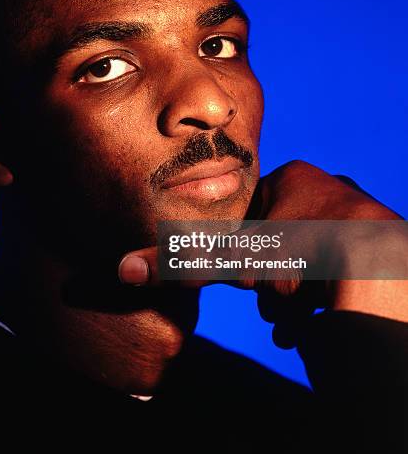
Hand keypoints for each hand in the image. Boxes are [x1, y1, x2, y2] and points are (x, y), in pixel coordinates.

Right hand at [118, 160, 407, 346]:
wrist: (376, 270)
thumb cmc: (299, 253)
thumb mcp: (231, 260)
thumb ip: (177, 265)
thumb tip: (123, 269)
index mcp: (293, 178)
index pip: (251, 216)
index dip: (241, 251)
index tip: (245, 274)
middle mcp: (329, 190)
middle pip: (279, 239)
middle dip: (267, 276)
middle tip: (267, 295)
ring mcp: (358, 217)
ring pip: (308, 258)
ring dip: (292, 292)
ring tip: (288, 315)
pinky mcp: (379, 247)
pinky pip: (340, 271)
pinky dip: (321, 299)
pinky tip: (309, 323)